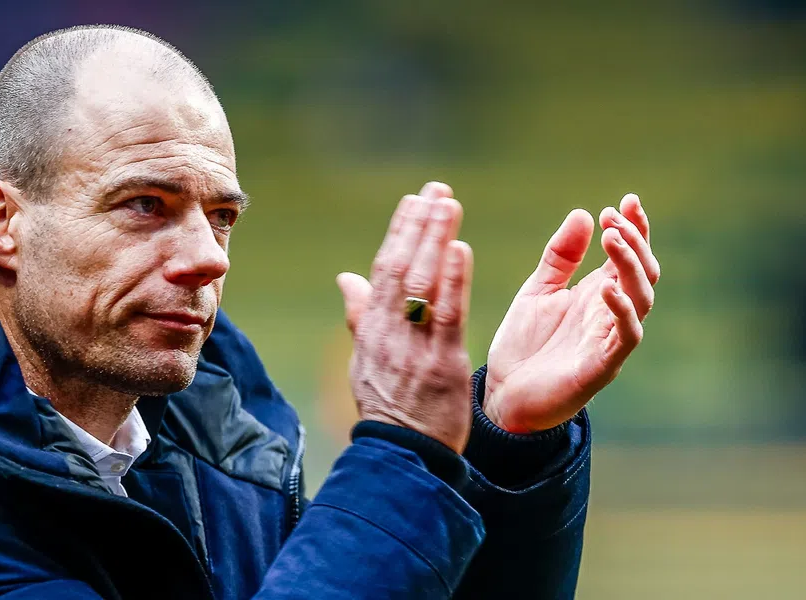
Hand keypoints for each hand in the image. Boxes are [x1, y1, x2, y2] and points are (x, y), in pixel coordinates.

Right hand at [335, 182, 474, 451]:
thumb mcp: (365, 361)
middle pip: (402, 268)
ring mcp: (414, 347)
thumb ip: (360, 315)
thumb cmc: (388, 407)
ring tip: (449, 204)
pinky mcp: (443, 363)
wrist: (403, 455)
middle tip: (436, 190)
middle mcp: (389, 333)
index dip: (400, 232)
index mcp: (372, 329)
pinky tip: (459, 249)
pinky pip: (447, 315)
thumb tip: (346, 278)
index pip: (384, 270)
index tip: (414, 200)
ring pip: (424, 283)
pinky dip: (452, 280)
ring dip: (436, 239)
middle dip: (419, 225)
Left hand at [484, 193, 659, 432]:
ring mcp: (609, 340)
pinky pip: (625, 337)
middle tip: (615, 218)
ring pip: (641, 300)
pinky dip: (621, 311)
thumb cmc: (524, 345)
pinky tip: (606, 287)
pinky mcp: (601, 367)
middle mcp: (610, 316)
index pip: (629, 257)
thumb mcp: (538, 290)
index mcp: (598, 295)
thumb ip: (560, 256)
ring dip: (631, 267)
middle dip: (635, 242)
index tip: (627, 200)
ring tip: (612, 239)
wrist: (502, 394)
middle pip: (643, 274)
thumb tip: (584, 213)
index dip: (635, 229)